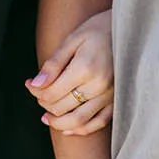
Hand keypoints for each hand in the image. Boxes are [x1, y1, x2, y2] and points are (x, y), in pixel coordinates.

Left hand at [26, 8, 112, 135]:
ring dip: (58, 123)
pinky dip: (82, 129)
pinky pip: (98, 122)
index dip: (36, 91)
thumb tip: (35, 84)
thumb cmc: (97, 30)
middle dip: (44, 104)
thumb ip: (53, 64)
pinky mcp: (117, 101)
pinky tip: (68, 128)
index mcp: (85, 68)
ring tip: (46, 117)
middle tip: (38, 94)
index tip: (30, 83)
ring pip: (78, 121)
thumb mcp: (72, 40)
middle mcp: (99, 85)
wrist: (129, 29)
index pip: (52, 92)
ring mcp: (110, 95)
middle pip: (62, 107)